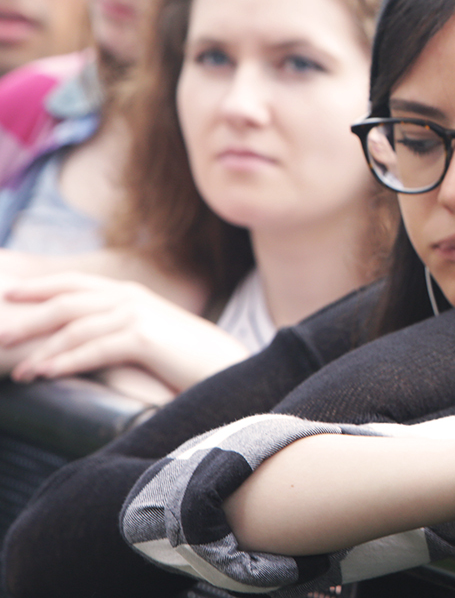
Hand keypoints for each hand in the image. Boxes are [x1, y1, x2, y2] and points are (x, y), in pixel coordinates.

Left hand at [1, 273, 249, 392]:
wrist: (228, 369)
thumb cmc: (187, 360)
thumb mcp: (150, 337)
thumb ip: (119, 331)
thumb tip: (82, 343)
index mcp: (131, 294)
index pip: (75, 284)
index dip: (39, 288)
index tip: (8, 296)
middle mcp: (131, 298)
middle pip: (66, 302)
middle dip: (28, 319)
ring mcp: (138, 315)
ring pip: (75, 327)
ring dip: (42, 350)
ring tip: (18, 372)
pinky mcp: (144, 337)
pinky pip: (93, 349)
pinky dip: (64, 361)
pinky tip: (43, 373)